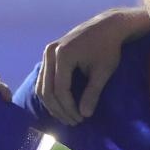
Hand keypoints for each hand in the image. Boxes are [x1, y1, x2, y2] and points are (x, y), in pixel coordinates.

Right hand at [36, 7, 149, 125]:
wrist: (107, 26)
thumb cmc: (108, 48)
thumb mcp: (103, 71)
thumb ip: (93, 93)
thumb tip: (85, 114)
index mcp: (63, 55)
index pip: (60, 89)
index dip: (69, 108)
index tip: (81, 119)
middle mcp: (51, 52)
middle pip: (47, 90)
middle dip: (59, 109)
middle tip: (73, 122)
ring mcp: (47, 52)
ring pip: (42, 86)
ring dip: (53, 105)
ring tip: (68, 116)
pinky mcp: (49, 54)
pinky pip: (44, 79)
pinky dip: (51, 94)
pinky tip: (62, 105)